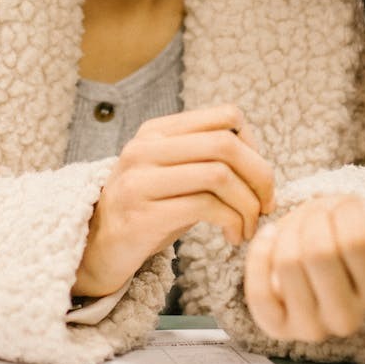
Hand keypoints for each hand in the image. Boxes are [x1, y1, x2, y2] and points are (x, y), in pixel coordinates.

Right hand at [74, 104, 275, 297]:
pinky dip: (232, 222)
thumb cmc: (148, 211)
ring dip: (247, 205)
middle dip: (260, 177)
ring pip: (219, 175)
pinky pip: (204, 207)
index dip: (255, 146)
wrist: (97, 247)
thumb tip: (263, 168)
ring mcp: (140, 180)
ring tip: (249, 226)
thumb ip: (206, 160)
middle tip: (267, 206)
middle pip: (226, 144)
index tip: (259, 179)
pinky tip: (232, 237)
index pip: (226, 116)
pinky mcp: (142, 214)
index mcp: (157, 131)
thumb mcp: (173, 175)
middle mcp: (145, 148)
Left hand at [244, 196, 364, 342]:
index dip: (347, 212)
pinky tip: (273, 240)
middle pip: (318, 253)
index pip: (357, 241)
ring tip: (299, 229)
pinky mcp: (275, 325)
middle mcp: (347, 320)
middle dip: (315, 219)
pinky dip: (260, 253)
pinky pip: (258, 289)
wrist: (320, 242)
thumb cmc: (359, 233)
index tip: (348, 210)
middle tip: (321, 217)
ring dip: (289, 231)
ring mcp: (309, 327)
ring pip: (288, 264)